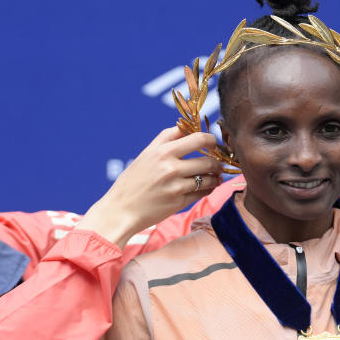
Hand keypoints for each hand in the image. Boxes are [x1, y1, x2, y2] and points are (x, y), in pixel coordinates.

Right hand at [77, 128, 222, 247]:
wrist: (121, 210)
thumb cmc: (133, 182)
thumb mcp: (146, 155)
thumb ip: (166, 140)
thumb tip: (187, 128)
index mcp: (161, 151)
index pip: (197, 138)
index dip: (210, 139)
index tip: (212, 143)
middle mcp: (169, 166)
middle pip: (207, 159)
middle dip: (217, 162)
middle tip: (218, 163)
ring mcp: (175, 185)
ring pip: (208, 177)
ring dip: (215, 177)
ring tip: (216, 177)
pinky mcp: (179, 202)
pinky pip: (203, 192)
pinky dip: (209, 189)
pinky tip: (207, 187)